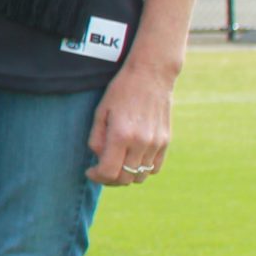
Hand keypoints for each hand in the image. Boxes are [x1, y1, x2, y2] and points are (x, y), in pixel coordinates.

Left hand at [86, 58, 174, 185]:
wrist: (151, 76)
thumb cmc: (121, 92)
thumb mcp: (100, 112)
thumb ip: (97, 139)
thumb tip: (99, 159)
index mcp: (121, 135)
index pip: (109, 172)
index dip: (97, 177)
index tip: (90, 171)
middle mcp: (141, 143)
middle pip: (125, 179)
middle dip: (109, 179)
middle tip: (100, 170)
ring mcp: (156, 144)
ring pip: (140, 177)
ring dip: (126, 176)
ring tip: (116, 164)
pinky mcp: (166, 142)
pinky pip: (154, 168)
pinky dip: (142, 170)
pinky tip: (132, 159)